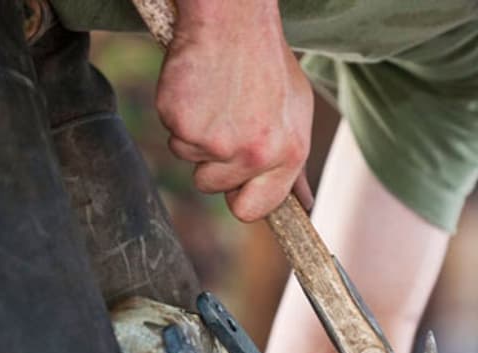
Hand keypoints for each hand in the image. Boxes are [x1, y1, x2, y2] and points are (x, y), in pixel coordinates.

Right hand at [155, 0, 313, 221]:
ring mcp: (216, 142)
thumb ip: (295, 165)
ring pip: (190, 161)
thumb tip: (304, 205)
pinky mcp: (182, 124)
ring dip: (195, 137)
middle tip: (224, 121)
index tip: (235, 180)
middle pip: (214, 187)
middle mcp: (254, 154)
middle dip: (212, 163)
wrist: (234, 19)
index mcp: (289, 154)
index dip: (239, 195)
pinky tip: (198, 88)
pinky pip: (173, 136)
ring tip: (215, 99)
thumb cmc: (266, 63)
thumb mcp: (295, 114)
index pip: (254, 209)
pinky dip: (179, 115)